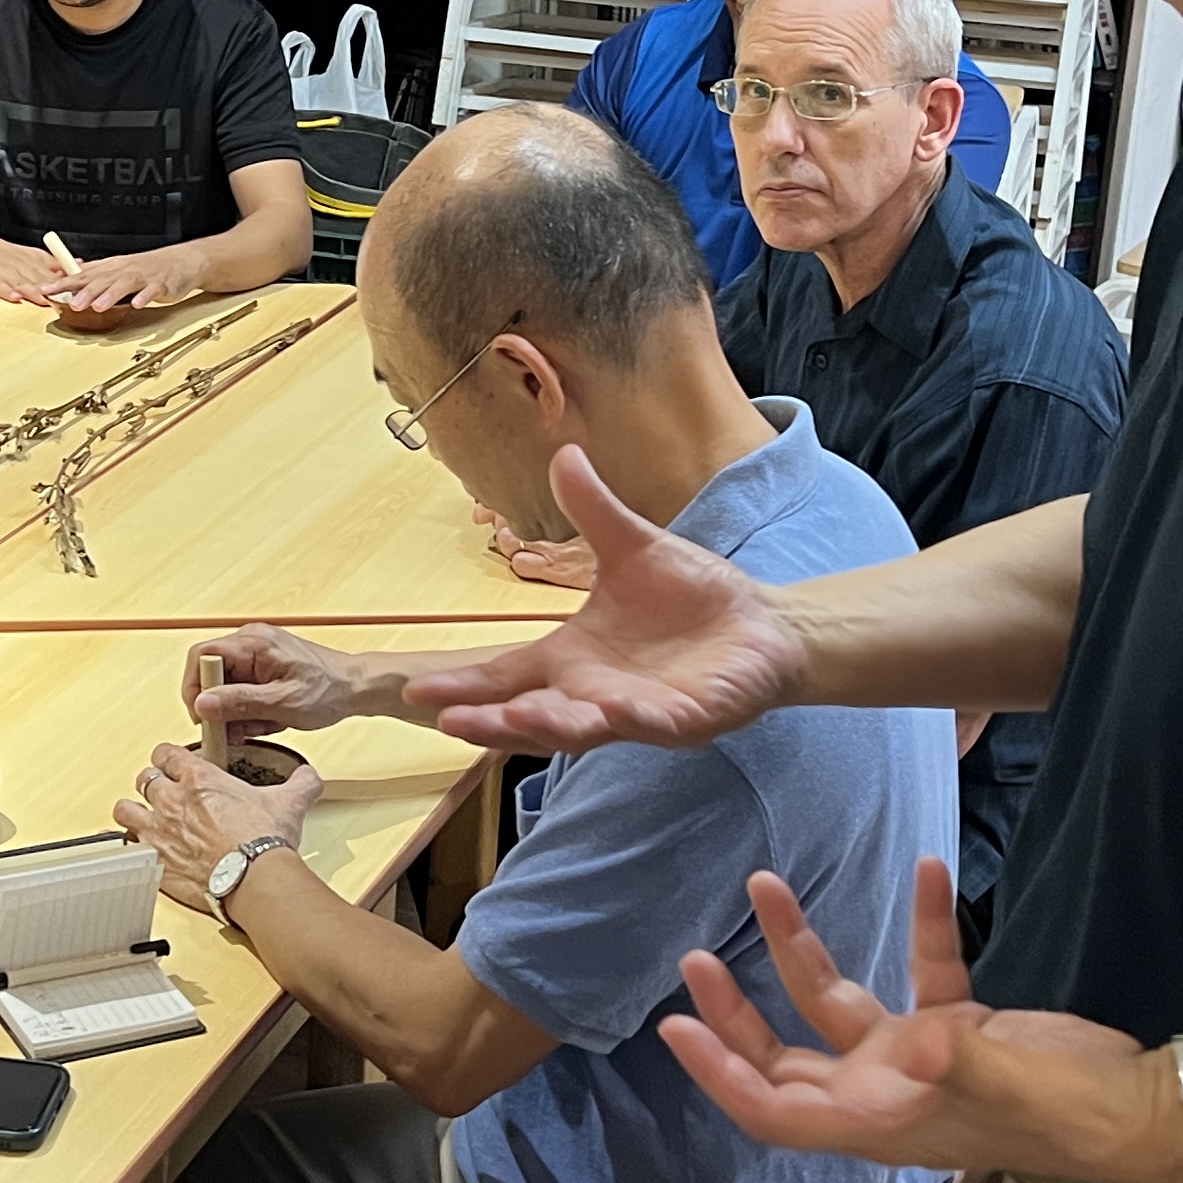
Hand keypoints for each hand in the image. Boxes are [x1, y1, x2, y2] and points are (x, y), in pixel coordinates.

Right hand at [0, 229, 71, 306]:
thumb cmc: (7, 255)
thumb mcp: (33, 255)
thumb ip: (55, 263)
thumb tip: (80, 264)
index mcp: (35, 262)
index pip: (54, 274)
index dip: (66, 283)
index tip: (78, 291)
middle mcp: (23, 267)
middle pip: (40, 280)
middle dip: (52, 290)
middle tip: (65, 300)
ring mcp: (6, 273)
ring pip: (22, 284)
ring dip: (32, 292)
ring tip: (42, 299)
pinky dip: (7, 292)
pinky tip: (15, 298)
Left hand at [50, 246, 206, 313]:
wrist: (182, 261)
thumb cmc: (146, 268)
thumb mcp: (117, 268)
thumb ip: (94, 274)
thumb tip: (66, 277)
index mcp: (111, 267)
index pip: (83, 274)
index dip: (64, 283)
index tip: (46, 290)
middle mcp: (124, 270)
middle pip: (102, 280)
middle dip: (86, 291)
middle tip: (72, 303)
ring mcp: (143, 277)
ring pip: (125, 285)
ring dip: (111, 295)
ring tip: (99, 306)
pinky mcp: (161, 285)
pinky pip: (152, 291)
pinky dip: (145, 297)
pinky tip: (137, 305)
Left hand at [117, 741, 315, 915]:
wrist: (254, 879)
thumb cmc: (264, 842)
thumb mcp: (289, 803)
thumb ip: (300, 784)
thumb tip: (308, 777)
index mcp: (200, 779)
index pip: (167, 753)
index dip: (169, 756)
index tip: (174, 763)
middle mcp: (173, 800)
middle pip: (145, 778)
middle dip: (152, 782)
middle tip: (162, 790)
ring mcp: (159, 831)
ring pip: (126, 809)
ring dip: (134, 811)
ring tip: (142, 817)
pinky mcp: (155, 861)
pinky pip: (130, 847)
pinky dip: (135, 847)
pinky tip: (145, 850)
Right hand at [188, 622, 361, 736]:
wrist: (356, 687)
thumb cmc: (329, 690)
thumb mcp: (283, 703)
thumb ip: (240, 702)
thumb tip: (201, 704)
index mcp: (253, 642)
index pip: (201, 657)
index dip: (194, 688)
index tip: (204, 717)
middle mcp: (250, 642)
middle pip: (210, 674)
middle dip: (218, 706)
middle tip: (233, 730)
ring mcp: (256, 654)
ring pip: (225, 686)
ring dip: (235, 712)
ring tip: (261, 725)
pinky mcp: (262, 668)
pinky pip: (240, 689)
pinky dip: (247, 709)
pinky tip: (267, 719)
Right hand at [402, 449, 801, 751]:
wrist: (766, 623)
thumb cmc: (693, 596)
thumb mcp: (634, 547)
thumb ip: (594, 510)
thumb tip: (564, 453)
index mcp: (573, 658)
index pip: (507, 677)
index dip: (465, 685)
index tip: (416, 690)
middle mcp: (594, 693)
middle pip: (531, 716)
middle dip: (492, 720)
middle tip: (450, 721)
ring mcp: (637, 712)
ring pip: (582, 729)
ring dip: (548, 726)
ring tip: (512, 719)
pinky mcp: (685, 719)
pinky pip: (652, 725)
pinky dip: (630, 719)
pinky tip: (609, 709)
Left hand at [660, 862, 1158, 1179]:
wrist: (1140, 1107)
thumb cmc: (1072, 1115)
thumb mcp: (1012, 1086)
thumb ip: (961, 1061)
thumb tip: (921, 1044)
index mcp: (880, 1122)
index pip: (774, 1111)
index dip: (721, 1076)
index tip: (674, 1029)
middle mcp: (885, 1095)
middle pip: (785, 1060)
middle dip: (737, 1014)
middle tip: (696, 958)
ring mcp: (919, 1062)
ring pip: (838, 1006)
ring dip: (802, 949)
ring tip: (768, 882)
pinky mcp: (962, 1028)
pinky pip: (924, 969)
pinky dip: (922, 921)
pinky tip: (930, 868)